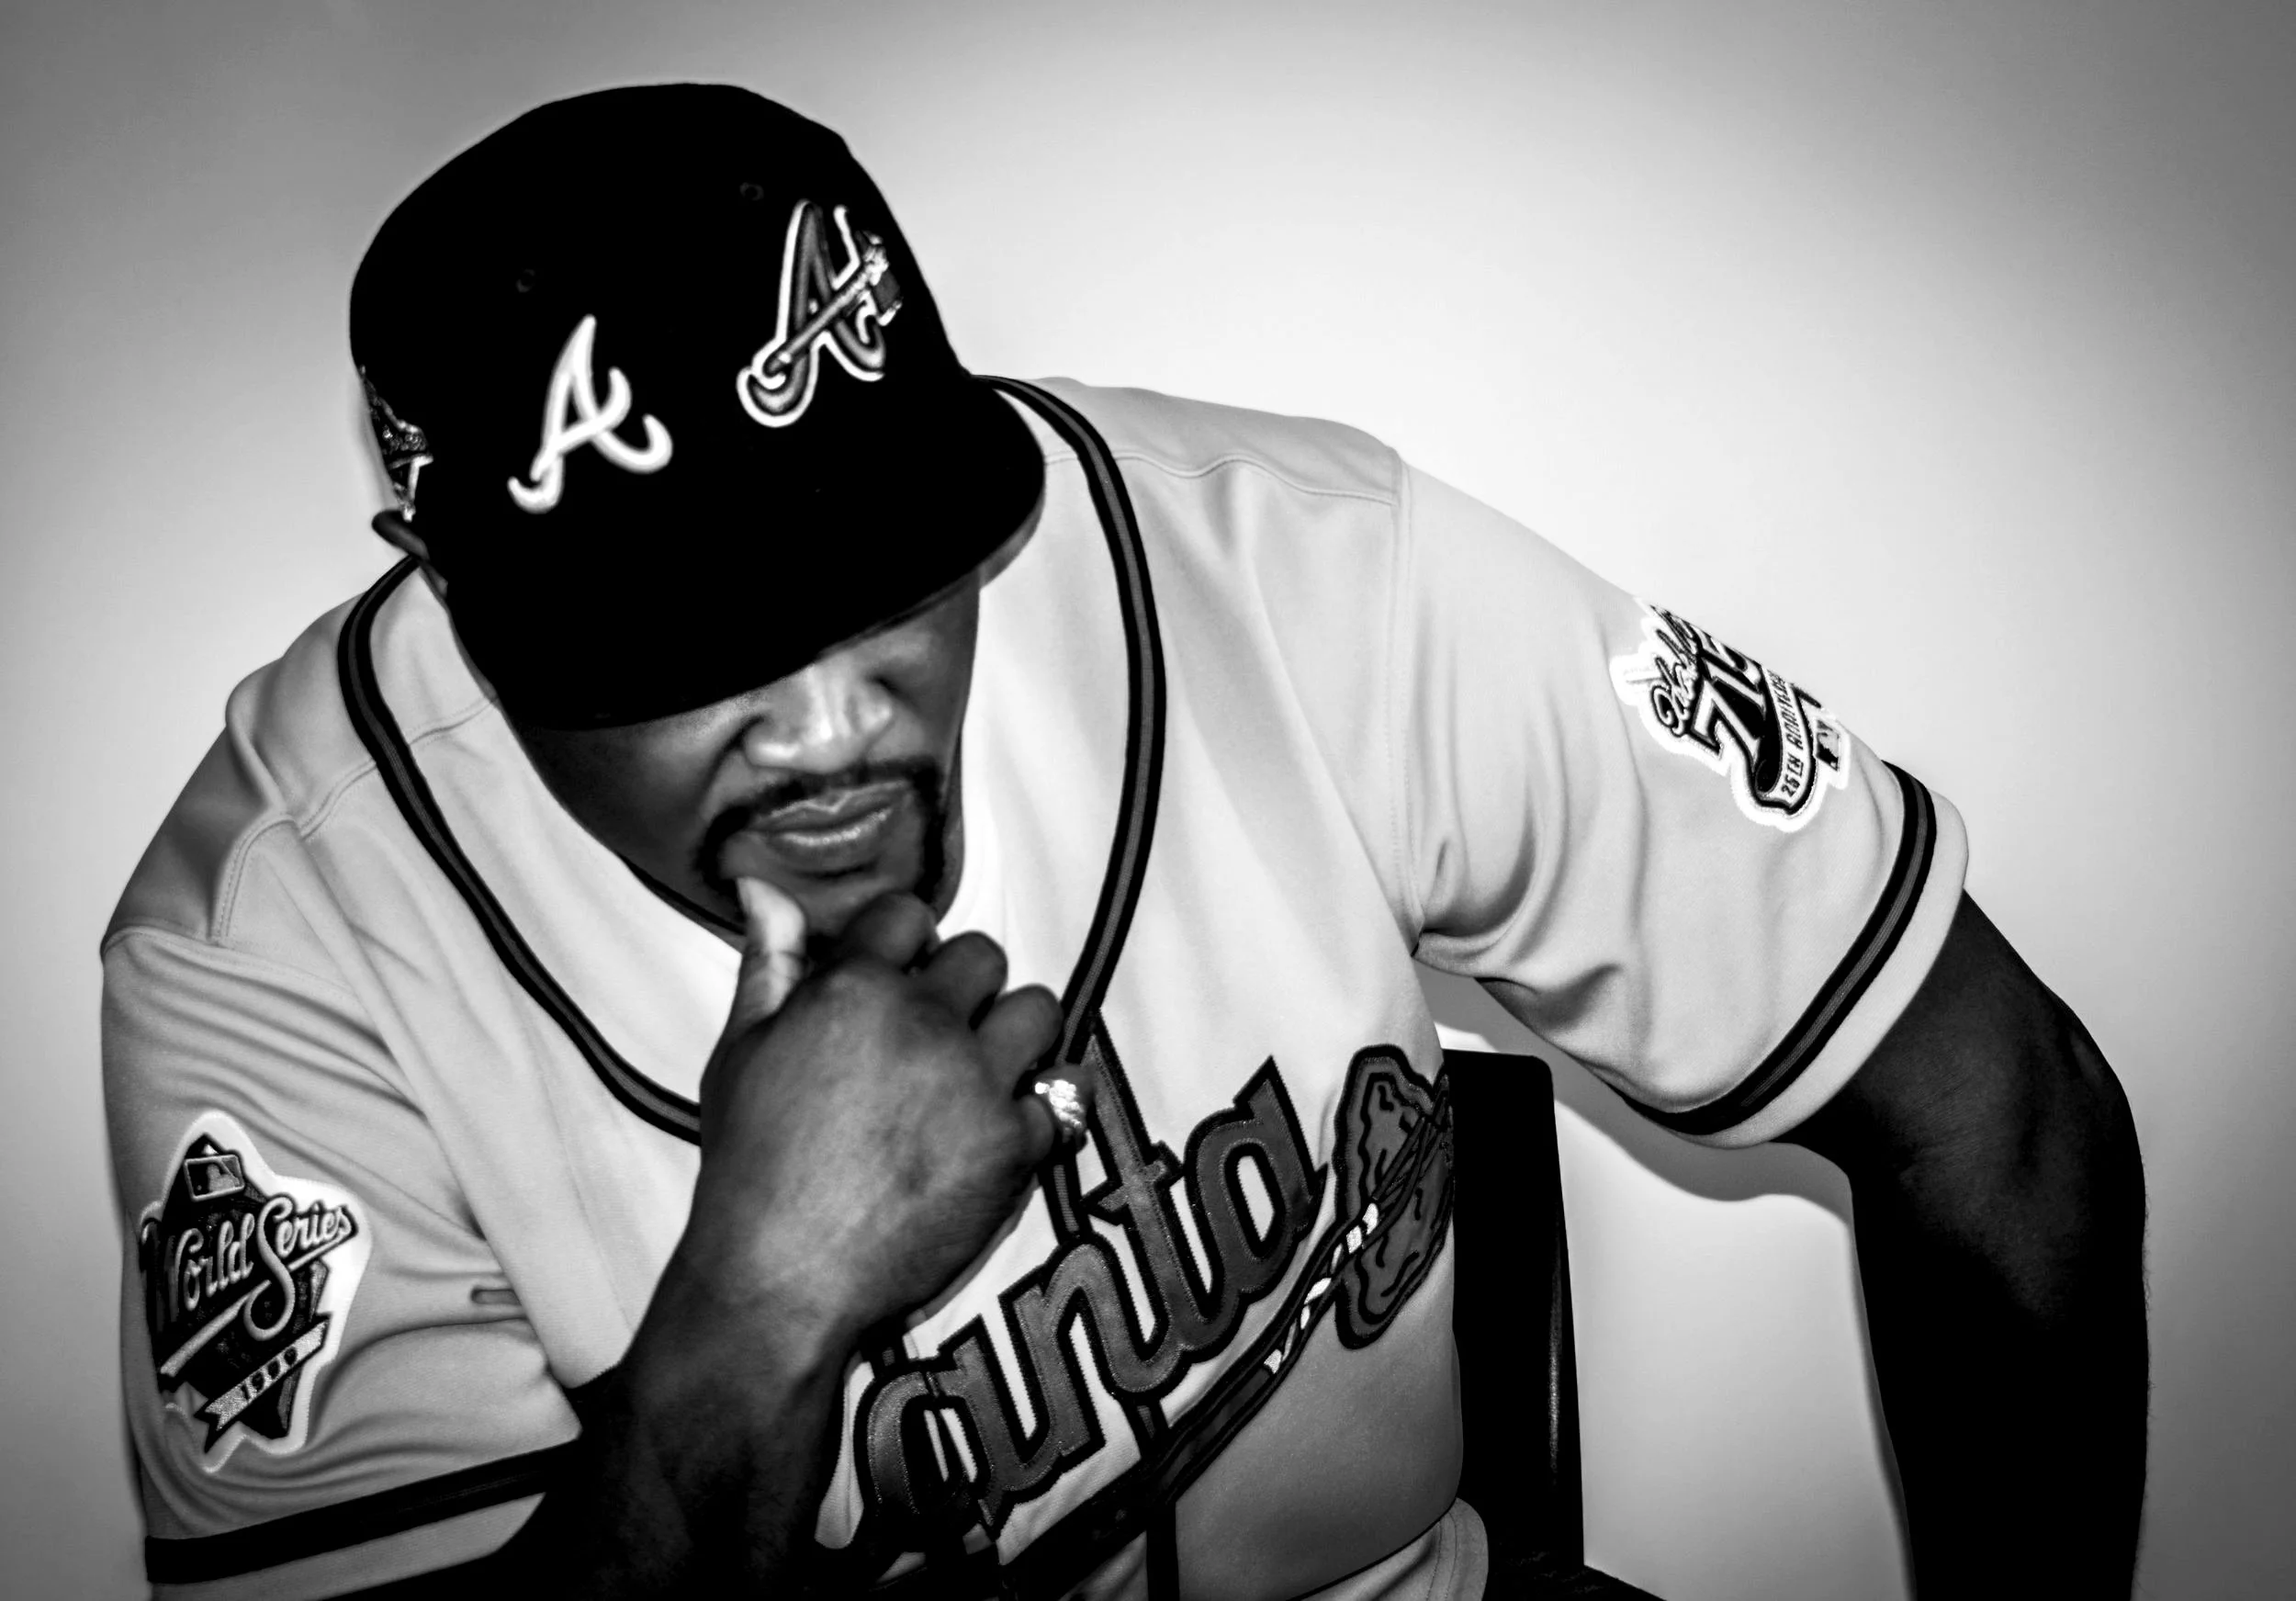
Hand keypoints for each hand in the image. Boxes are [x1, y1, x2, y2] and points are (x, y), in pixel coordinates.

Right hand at [677, 881, 1073, 1350]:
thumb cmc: (750, 1163)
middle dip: (965, 987)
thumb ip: (767, 963)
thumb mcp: (740, 1052)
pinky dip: (1042, 1111)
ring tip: (985, 1072)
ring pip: (1040, 1011)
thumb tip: (764, 885)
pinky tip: (1005, 1129)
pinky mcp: (1012, 1146)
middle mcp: (923, 1023)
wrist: (781, 1275)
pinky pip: (1063, 1099)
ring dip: (1016, 1035)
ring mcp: (975, 1084)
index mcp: (854, 989)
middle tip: (940, 1034)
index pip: (910, 912)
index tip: (899, 979)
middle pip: (984, 955)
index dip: (907, 944)